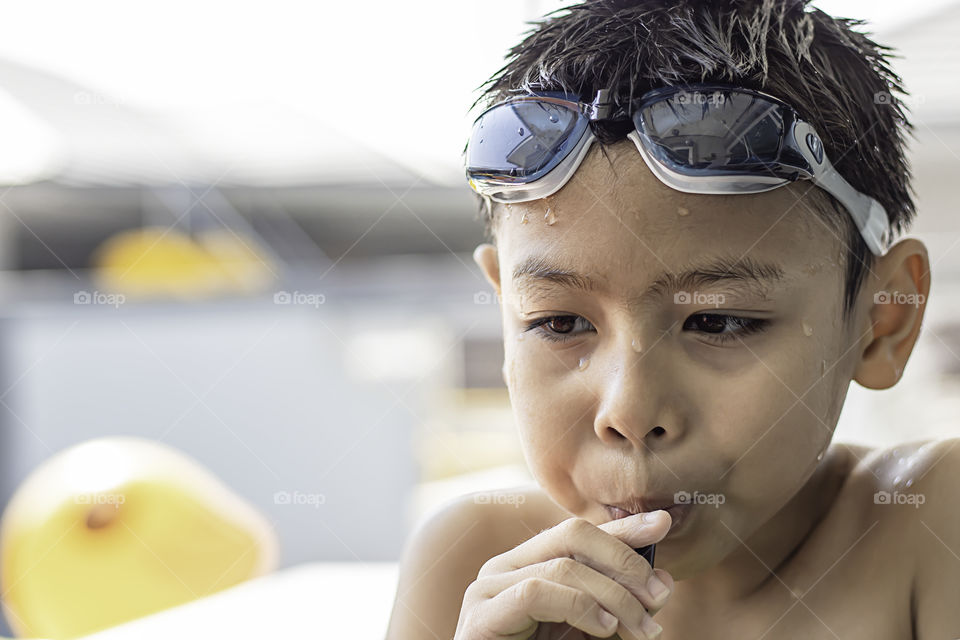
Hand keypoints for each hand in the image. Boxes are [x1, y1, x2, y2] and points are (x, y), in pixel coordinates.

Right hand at [453, 510, 673, 639]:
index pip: (579, 534)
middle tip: (658, 595)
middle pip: (572, 535)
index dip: (621, 527)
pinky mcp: (482, 615)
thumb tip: (663, 582)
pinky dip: (579, 606)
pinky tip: (605, 626)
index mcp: (526, 565)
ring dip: (614, 595)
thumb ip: (618, 606)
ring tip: (642, 628)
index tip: (662, 524)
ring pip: (563, 566)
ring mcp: (488, 588)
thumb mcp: (589, 631)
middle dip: (623, 560)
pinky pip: (536, 592)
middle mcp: (504, 567)